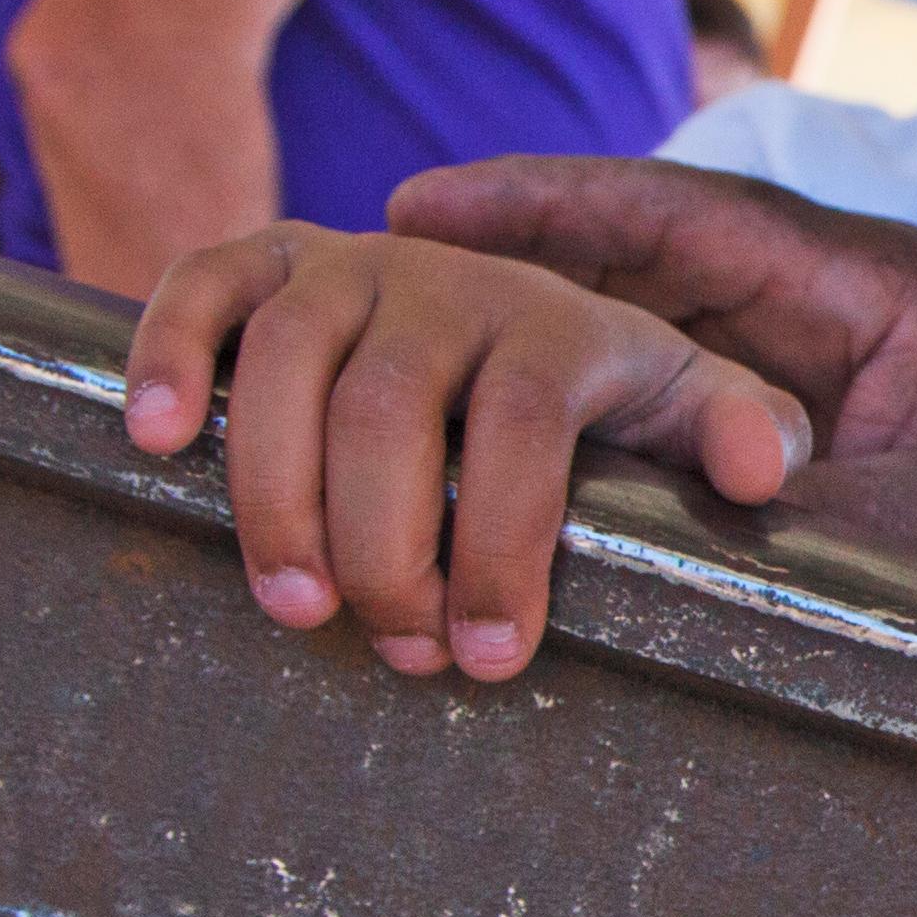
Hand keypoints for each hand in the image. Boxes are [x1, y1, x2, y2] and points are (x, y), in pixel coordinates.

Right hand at [127, 222, 820, 677]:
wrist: (493, 303)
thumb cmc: (595, 396)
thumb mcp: (679, 405)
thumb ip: (734, 430)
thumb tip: (759, 471)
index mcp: (556, 324)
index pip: (526, 421)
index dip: (505, 540)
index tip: (491, 653)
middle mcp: (449, 281)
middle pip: (393, 403)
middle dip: (386, 543)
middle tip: (395, 647)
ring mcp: (351, 266)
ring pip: (290, 356)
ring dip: (276, 487)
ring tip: (295, 606)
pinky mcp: (270, 262)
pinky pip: (209, 281)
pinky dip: (172, 349)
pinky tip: (156, 441)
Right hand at [379, 157, 916, 722]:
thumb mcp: (908, 550)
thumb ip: (764, 521)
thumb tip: (596, 527)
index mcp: (879, 288)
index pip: (685, 215)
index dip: (548, 205)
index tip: (424, 204)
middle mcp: (852, 299)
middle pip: (654, 255)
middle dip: (519, 261)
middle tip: (371, 265)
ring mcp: (844, 354)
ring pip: (666, 320)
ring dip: (552, 330)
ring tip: (404, 335)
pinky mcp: (837, 419)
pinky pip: (698, 386)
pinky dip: (609, 398)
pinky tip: (508, 428)